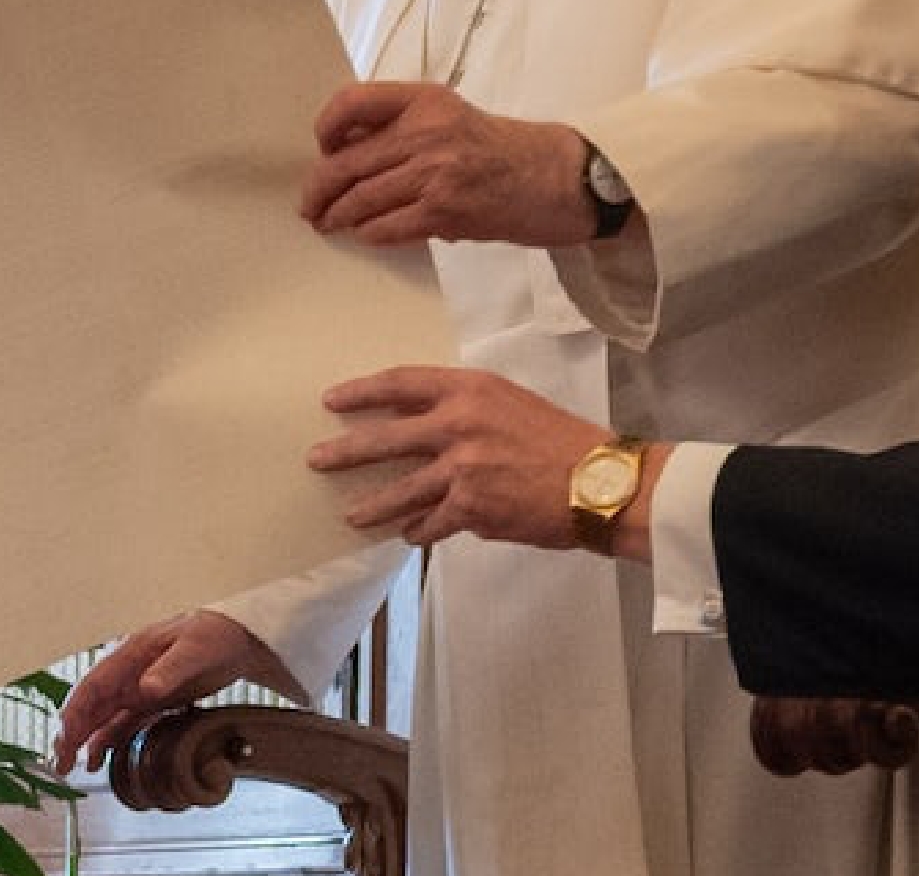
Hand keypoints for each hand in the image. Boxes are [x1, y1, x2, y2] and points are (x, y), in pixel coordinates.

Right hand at [49, 609, 300, 775]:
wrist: (238, 638)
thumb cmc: (214, 635)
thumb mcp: (195, 650)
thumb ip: (170, 669)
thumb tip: (146, 688)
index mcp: (131, 654)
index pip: (94, 685)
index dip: (76, 710)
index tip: (66, 736)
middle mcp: (128, 673)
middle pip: (90, 705)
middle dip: (70, 733)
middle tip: (59, 763)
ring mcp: (138, 688)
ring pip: (101, 718)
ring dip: (83, 741)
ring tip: (69, 768)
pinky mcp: (151, 702)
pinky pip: (122, 724)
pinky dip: (106, 741)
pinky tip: (96, 760)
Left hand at [299, 81, 594, 247]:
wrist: (559, 179)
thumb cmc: (506, 151)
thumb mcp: (452, 118)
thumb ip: (405, 127)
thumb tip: (349, 151)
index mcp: (424, 100)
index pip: (352, 102)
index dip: (327, 128)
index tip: (323, 148)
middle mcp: (425, 131)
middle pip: (345, 162)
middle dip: (319, 190)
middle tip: (310, 205)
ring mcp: (434, 172)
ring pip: (360, 199)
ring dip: (338, 217)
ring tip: (329, 224)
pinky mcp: (444, 211)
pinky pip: (386, 227)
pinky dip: (369, 234)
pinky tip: (366, 235)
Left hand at [311, 365, 643, 555]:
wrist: (601, 483)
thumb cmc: (564, 440)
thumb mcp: (512, 403)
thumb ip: (468, 410)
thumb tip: (428, 428)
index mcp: (470, 389)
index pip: (400, 382)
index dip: (361, 392)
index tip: (332, 400)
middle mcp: (459, 423)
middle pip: (385, 437)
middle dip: (345, 451)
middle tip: (318, 460)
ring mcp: (461, 468)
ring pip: (400, 490)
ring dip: (372, 506)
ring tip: (351, 515)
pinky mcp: (470, 509)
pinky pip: (432, 523)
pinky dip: (419, 531)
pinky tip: (409, 537)